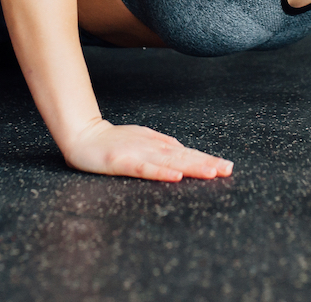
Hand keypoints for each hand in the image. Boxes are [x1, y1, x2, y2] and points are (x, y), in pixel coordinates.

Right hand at [62, 118, 233, 181]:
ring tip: (211, 172)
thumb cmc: (113, 141)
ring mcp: (137, 154)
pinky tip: (175, 177)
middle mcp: (151, 147)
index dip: (207, 159)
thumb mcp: (142, 141)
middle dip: (207, 163)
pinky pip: (145, 169)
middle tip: (228, 170)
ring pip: (169, 162)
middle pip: (183, 157)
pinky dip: (161, 172)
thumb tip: (185, 152)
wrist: (83, 134)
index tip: (227, 167)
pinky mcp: (122, 162)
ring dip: (191, 167)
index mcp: (157, 144)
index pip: (187, 154)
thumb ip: (163, 147)